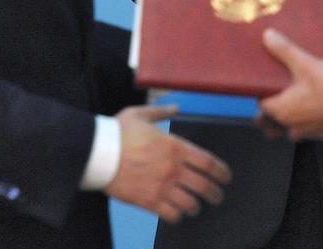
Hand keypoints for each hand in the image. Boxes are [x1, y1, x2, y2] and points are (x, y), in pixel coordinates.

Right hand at [104, 105, 231, 222]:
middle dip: (215, 193)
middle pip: (203, 185)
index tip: (226, 177)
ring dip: (196, 207)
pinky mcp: (148, 201)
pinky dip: (178, 216)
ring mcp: (161, 186)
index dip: (221, 171)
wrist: (97, 153)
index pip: (207, 162)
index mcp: (175, 147)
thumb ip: (161, 111)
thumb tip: (176, 106)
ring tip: (196, 208)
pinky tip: (178, 214)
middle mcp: (172, 168)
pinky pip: (170, 214)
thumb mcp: (141, 114)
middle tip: (218, 197)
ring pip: (189, 203)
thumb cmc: (118, 132)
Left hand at [258, 29, 322, 140]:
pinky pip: (310, 131)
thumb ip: (284, 50)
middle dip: (272, 114)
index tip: (268, 87)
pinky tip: (317, 111)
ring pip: (291, 131)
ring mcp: (308, 132)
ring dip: (291, 122)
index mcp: (281, 110)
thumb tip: (267, 36)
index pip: (262, 106)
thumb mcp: (304, 63)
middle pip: (273, 122)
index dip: (263, 96)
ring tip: (297, 108)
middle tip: (276, 101)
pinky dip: (310, 123)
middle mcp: (292, 125)